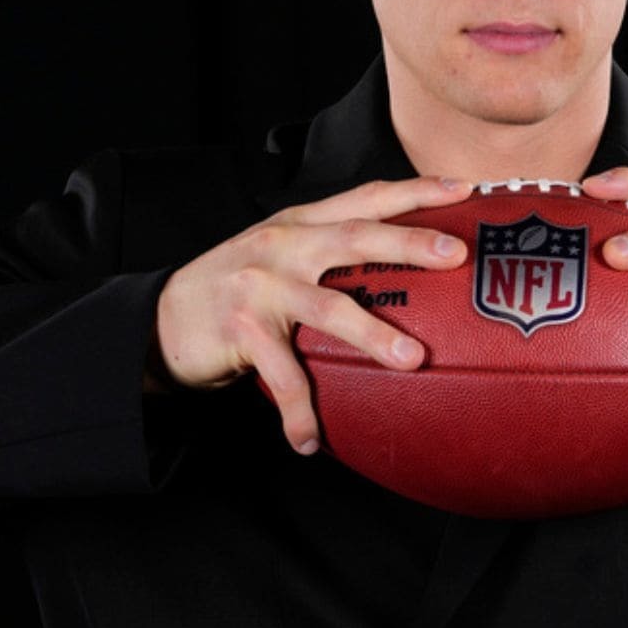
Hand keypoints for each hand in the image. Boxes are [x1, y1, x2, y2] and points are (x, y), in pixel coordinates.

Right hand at [153, 176, 473, 453]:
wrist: (164, 317)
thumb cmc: (241, 288)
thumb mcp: (284, 253)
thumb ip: (332, 251)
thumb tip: (409, 268)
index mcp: (302, 224)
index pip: (366, 198)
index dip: (414, 191)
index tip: (463, 188)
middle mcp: (284, 246)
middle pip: (355, 237)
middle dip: (407, 243)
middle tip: (455, 254)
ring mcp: (261, 286)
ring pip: (326, 307)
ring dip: (372, 334)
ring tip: (412, 360)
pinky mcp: (241, 330)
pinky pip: (281, 376)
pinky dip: (298, 411)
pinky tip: (311, 440)